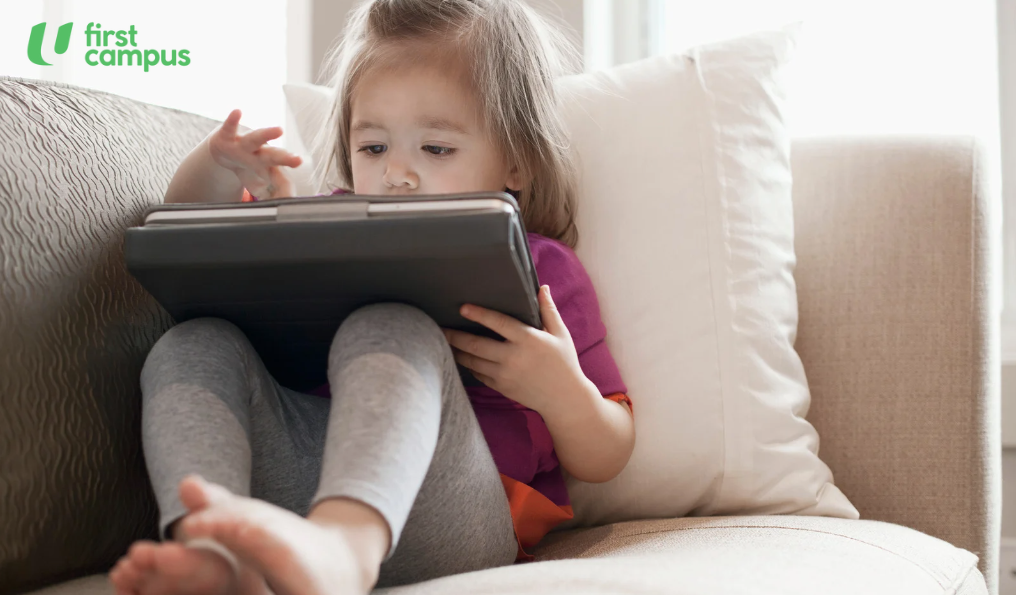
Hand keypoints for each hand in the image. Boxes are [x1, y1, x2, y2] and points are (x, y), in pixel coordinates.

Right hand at [208, 108, 302, 199]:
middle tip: (297, 160)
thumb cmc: (250, 166)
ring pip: (256, 138)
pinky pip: (229, 127)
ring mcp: (245, 144)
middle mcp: (260, 153)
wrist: (227, 149)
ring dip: (267, 133)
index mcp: (270, 167)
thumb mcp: (261, 184)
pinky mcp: (228, 136)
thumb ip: (273, 195)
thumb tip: (284, 211)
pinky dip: (232, 120)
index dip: (286, 189)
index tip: (291, 198)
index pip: (281, 179)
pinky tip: (237, 112)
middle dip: (286, 158)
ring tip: (279, 130)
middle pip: (275, 156)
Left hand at [442, 285, 590, 413]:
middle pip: (476, 345)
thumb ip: (548, 310)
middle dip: (455, 336)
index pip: (498, 323)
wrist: (564, 399)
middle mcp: (513, 357)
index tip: (463, 308)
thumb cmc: (564, 363)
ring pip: (472, 361)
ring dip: (456, 351)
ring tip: (443, 341)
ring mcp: (504, 375)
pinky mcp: (501, 387)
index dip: (479, 314)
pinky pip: (478, 374)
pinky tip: (460, 357)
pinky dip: (468, 365)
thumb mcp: (560, 334)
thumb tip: (541, 287)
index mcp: (528, 340)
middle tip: (440, 327)